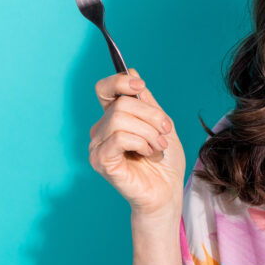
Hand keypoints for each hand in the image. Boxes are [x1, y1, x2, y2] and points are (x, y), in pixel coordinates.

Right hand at [88, 69, 185, 216]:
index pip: (105, 89)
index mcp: (114, 119)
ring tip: (157, 148)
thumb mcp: (162, 125)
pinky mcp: (100, 161)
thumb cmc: (165, 162)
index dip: (120, 81)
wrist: (167, 192)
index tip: (140, 86)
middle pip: (121, 104)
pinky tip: (148, 154)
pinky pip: (119, 137)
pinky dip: (141, 143)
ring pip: (121, 119)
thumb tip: (132, 72)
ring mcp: (97, 146)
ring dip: (149, 133)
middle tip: (164, 133)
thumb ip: (147, 102)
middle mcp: (101, 130)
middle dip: (151, 116)